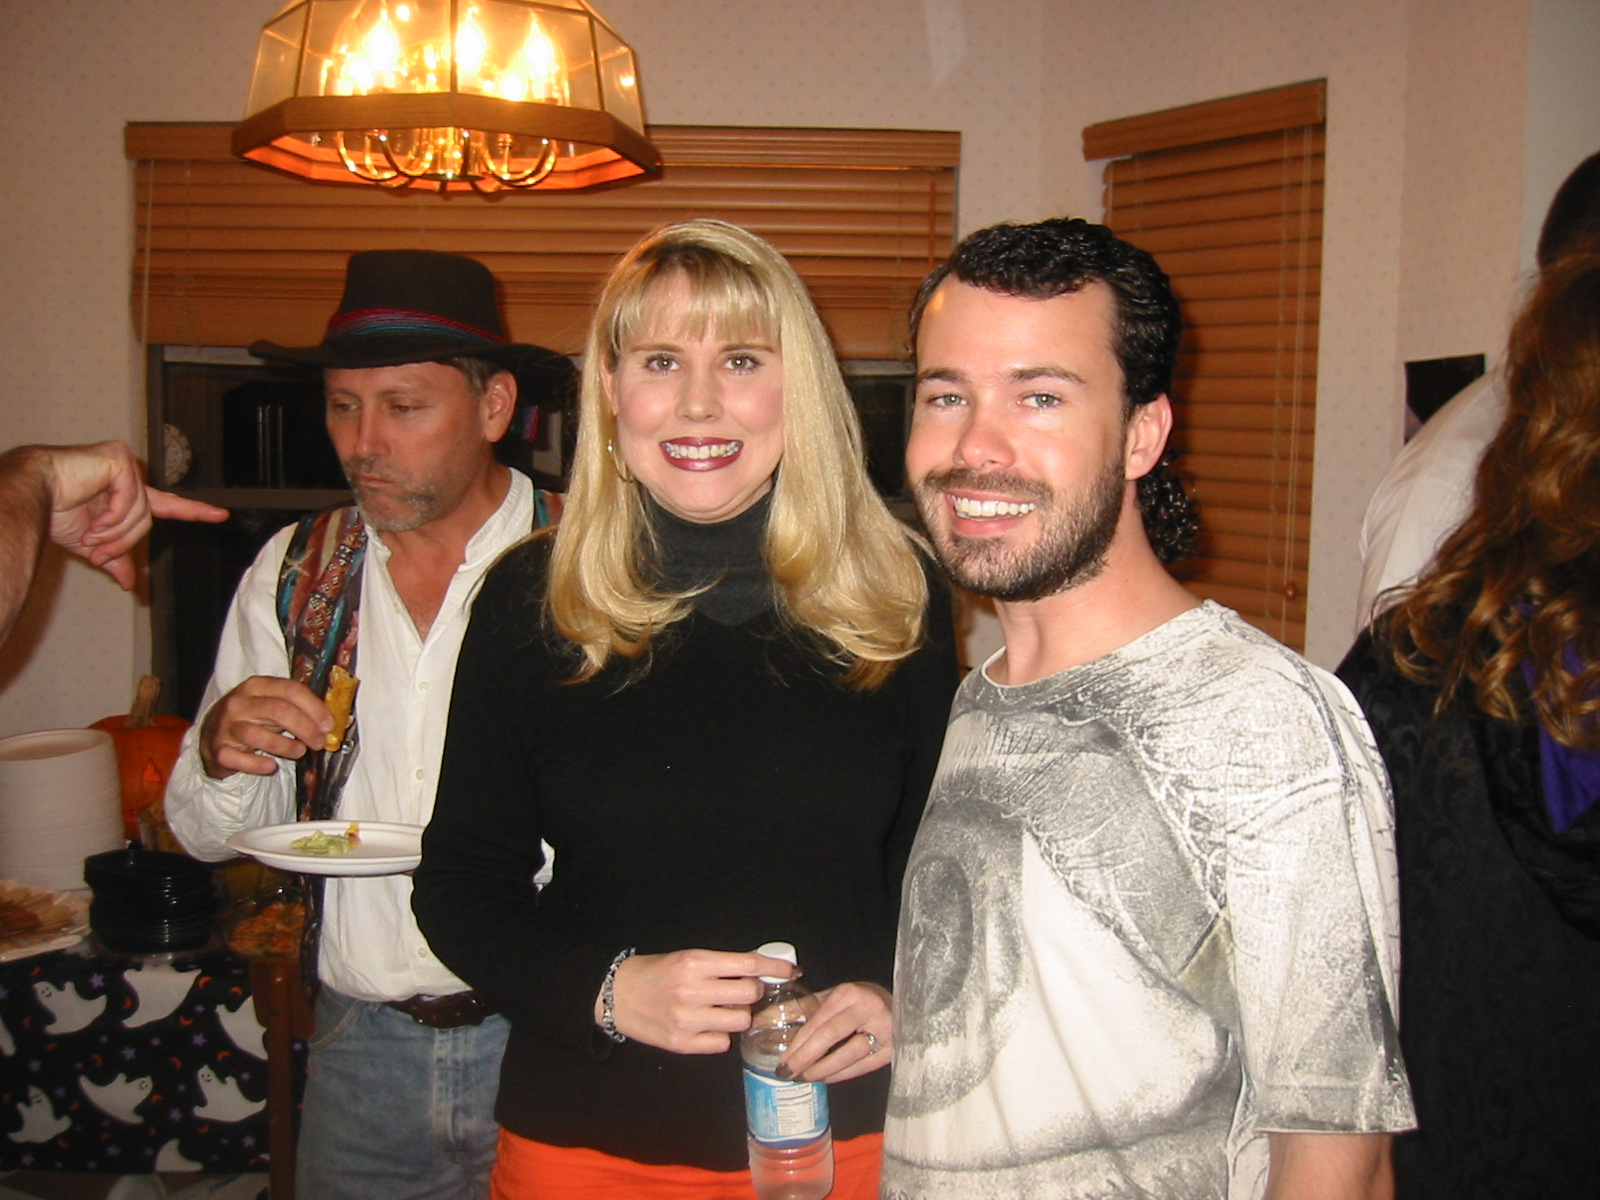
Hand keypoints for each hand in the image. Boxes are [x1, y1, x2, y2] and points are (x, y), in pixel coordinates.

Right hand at [46, 441, 226, 587]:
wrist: (32, 495)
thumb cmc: (54, 512)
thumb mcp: (91, 544)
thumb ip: (115, 558)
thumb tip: (130, 583)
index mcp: (125, 495)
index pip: (167, 504)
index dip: (194, 511)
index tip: (221, 515)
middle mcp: (129, 477)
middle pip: (148, 519)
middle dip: (122, 542)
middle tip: (98, 553)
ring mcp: (125, 466)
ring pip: (141, 513)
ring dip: (114, 533)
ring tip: (90, 535)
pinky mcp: (119, 459)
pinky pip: (131, 500)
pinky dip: (112, 517)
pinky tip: (93, 520)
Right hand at [199, 676, 333, 779]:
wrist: (212, 738)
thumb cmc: (251, 719)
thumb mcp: (270, 706)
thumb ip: (295, 708)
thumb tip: (329, 721)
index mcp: (256, 686)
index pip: (290, 690)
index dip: (314, 708)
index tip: (329, 724)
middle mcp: (238, 703)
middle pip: (278, 710)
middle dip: (305, 728)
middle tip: (319, 742)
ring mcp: (225, 726)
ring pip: (257, 734)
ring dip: (285, 746)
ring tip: (299, 752)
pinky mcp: (218, 750)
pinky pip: (238, 758)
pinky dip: (257, 764)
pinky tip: (271, 766)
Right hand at [599, 947, 795, 1054]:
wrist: (617, 995)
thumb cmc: (656, 973)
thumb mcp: (688, 958)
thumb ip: (722, 964)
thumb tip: (760, 967)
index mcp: (695, 963)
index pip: (748, 964)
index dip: (775, 967)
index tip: (791, 970)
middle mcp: (693, 991)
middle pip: (750, 995)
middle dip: (754, 992)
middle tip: (744, 991)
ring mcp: (688, 1020)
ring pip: (740, 1021)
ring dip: (738, 1015)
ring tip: (721, 1010)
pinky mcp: (682, 1044)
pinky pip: (722, 1044)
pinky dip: (720, 1036)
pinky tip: (707, 1026)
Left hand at [779, 981, 893, 1083]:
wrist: (903, 1005)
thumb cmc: (860, 1001)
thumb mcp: (833, 998)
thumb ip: (802, 1009)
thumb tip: (765, 1020)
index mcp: (849, 993)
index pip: (818, 1021)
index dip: (798, 1043)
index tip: (782, 1060)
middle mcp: (867, 1008)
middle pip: (830, 1037)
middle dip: (805, 1058)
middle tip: (787, 1073)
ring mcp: (884, 1029)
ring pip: (848, 1055)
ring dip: (822, 1070)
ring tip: (804, 1077)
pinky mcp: (893, 1049)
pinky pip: (862, 1067)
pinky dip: (840, 1075)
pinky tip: (825, 1078)